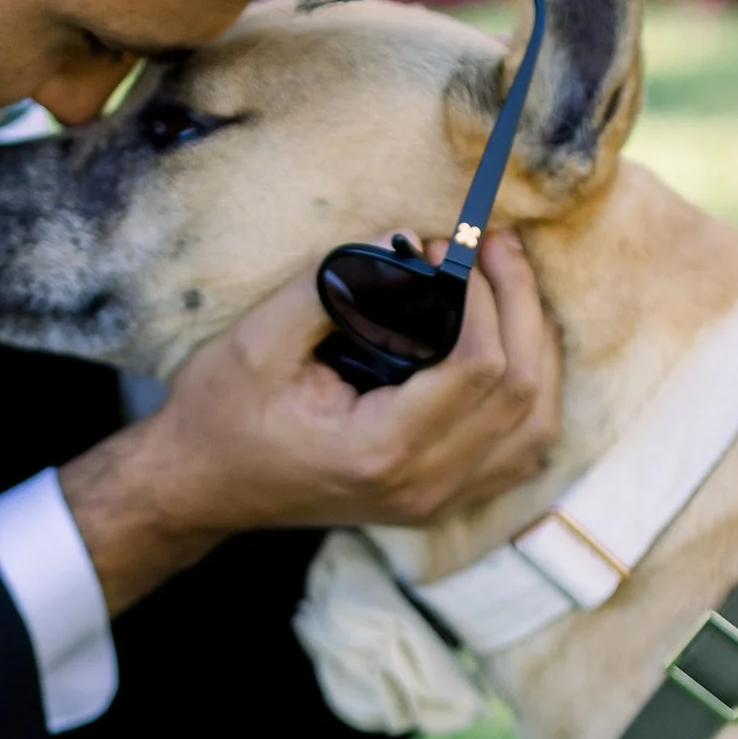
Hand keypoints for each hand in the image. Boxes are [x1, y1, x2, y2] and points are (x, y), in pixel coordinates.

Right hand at [56, 228, 560, 618]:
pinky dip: (531, 393)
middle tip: (496, 246)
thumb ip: (334, 285)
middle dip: (520, 305)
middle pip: (522, 392)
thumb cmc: (221, 412)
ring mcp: (437, 501)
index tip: (452, 247)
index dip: (483, 295)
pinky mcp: (440, 499)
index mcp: (381, 450)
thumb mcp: (257, 338)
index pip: (479, 366)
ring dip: (537, 348)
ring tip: (509, 284)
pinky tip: (512, 344)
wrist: (200, 485)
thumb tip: (403, 237)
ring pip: (535, 426)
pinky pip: (519, 451)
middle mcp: (422, 486)